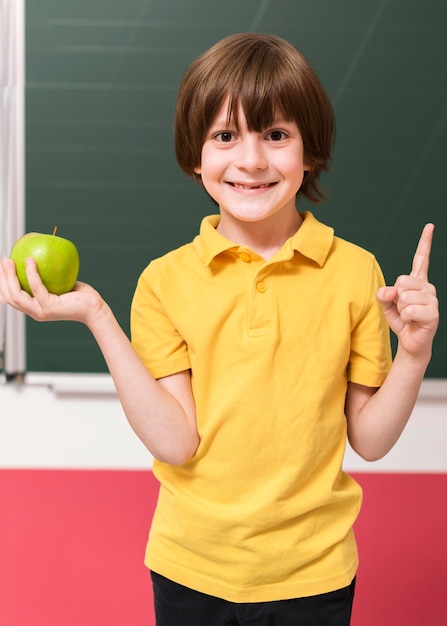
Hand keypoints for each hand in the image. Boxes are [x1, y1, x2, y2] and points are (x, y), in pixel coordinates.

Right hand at [0, 256, 104, 325]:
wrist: (94, 308)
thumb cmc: (80, 295)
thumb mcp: (60, 284)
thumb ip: (48, 277)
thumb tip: (37, 257)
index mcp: (34, 308)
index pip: (11, 298)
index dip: (3, 283)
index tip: (3, 266)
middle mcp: (35, 312)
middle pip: (9, 296)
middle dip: (2, 279)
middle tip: (3, 260)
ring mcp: (41, 311)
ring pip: (17, 295)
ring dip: (10, 276)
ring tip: (10, 260)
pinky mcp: (50, 307)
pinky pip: (36, 288)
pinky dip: (31, 273)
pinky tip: (29, 260)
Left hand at [376, 223, 438, 360]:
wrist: (410, 341)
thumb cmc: (400, 320)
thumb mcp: (386, 304)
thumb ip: (384, 294)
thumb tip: (392, 291)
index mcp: (417, 281)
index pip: (421, 259)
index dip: (425, 242)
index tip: (430, 226)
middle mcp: (427, 287)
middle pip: (402, 281)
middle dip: (396, 297)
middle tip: (403, 308)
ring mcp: (432, 299)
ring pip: (404, 296)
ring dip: (400, 309)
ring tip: (408, 316)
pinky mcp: (432, 313)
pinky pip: (409, 310)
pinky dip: (405, 318)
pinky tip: (413, 321)